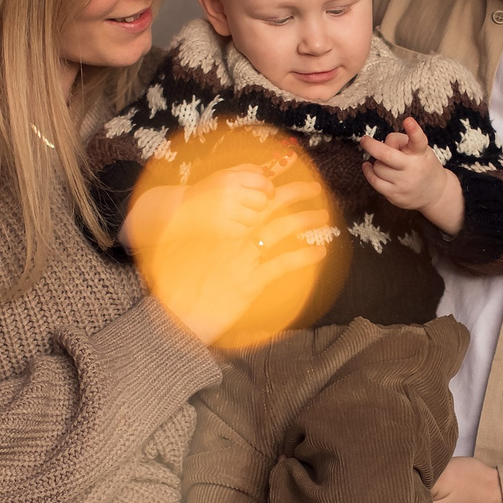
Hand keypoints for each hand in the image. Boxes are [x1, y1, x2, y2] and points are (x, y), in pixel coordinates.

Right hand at [122, 164, 266, 251]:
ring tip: (237, 215)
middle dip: (259, 204)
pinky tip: (230, 224)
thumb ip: (249, 169)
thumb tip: (276, 166)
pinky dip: (241, 229)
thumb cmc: (209, 190)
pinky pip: (246, 231)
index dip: (268, 189)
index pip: (262, 181)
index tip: (268, 193)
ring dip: (250, 218)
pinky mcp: (224, 229)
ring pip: (256, 218)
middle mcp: (229, 193)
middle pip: (262, 201)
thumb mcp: (226, 174)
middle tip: (248, 205)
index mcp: (230, 177)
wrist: (183, 209)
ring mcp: (226, 212)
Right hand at [150, 166, 339, 344]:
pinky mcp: (249, 284)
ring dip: (303, 220)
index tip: (290, 185)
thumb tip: (243, 234)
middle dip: (293, 194)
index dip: (273, 191)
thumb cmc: (190, 290)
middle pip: (267, 209)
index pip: (252, 205)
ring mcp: (240, 261)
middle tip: (314, 188)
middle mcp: (232, 241)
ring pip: (277, 231)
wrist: (180, 317)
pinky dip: (302, 256)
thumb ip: (223, 244)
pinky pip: (280, 265)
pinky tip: (319, 252)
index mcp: (223, 232)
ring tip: (322, 217)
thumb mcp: (203, 259)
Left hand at [359, 118, 464, 233]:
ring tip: (384, 162)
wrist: (435, 194)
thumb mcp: (419, 149)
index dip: (413, 130)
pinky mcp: (395, 196)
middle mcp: (413, 168)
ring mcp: (403, 184)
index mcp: (421, 153)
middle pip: (386, 155)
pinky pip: (374, 181)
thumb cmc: (422, 165)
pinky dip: (369, 172)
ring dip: (377, 162)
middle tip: (364, 140)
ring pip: (378, 167)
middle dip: (371, 145)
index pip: (418, 140)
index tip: (408, 120)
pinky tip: (368, 166)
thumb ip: (400, 143)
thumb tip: (378, 147)